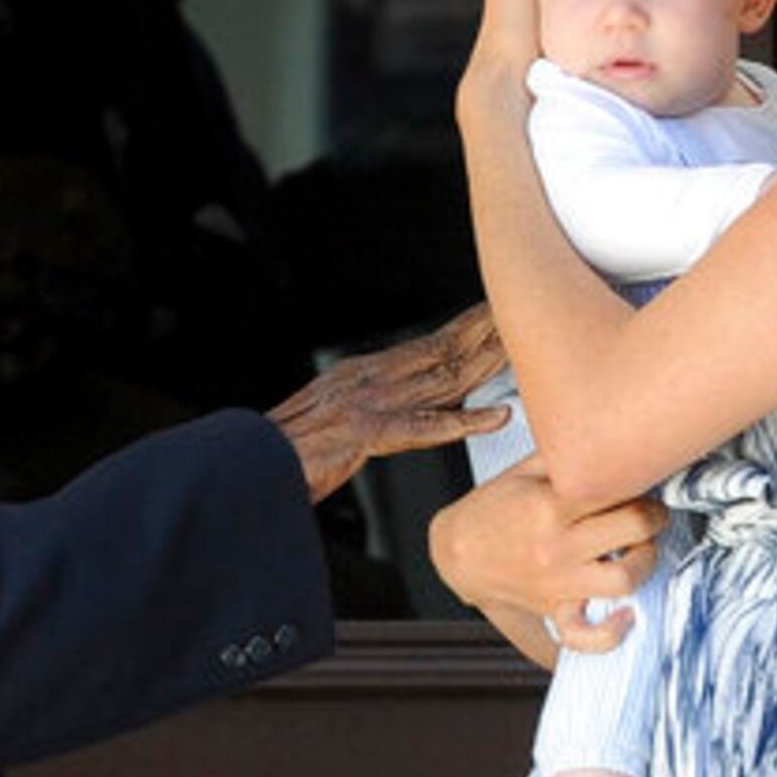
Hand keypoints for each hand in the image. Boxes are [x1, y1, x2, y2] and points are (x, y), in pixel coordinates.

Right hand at [268, 304, 510, 499]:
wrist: (244, 463)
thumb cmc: (283, 453)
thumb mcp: (331, 424)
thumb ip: (369, 414)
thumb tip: (401, 414)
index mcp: (361, 376)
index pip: (428, 348)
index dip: (469, 329)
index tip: (503, 313)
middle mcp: (368, 380)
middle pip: (443, 354)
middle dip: (489, 334)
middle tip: (532, 315)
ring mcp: (366, 404)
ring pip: (441, 381)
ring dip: (488, 366)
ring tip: (527, 351)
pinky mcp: (362, 434)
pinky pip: (422, 428)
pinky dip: (462, 422)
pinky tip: (496, 417)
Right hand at [430, 470, 666, 659]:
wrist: (454, 550)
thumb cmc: (490, 508)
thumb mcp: (524, 471)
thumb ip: (566, 456)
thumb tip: (610, 440)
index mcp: (550, 506)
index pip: (620, 492)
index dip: (642, 486)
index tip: (642, 484)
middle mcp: (556, 546)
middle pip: (634, 530)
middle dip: (653, 517)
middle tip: (649, 514)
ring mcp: (556, 582)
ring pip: (624, 579)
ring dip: (644, 563)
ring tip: (639, 551)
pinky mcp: (553, 608)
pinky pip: (586, 635)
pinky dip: (612, 633)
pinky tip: (627, 614)